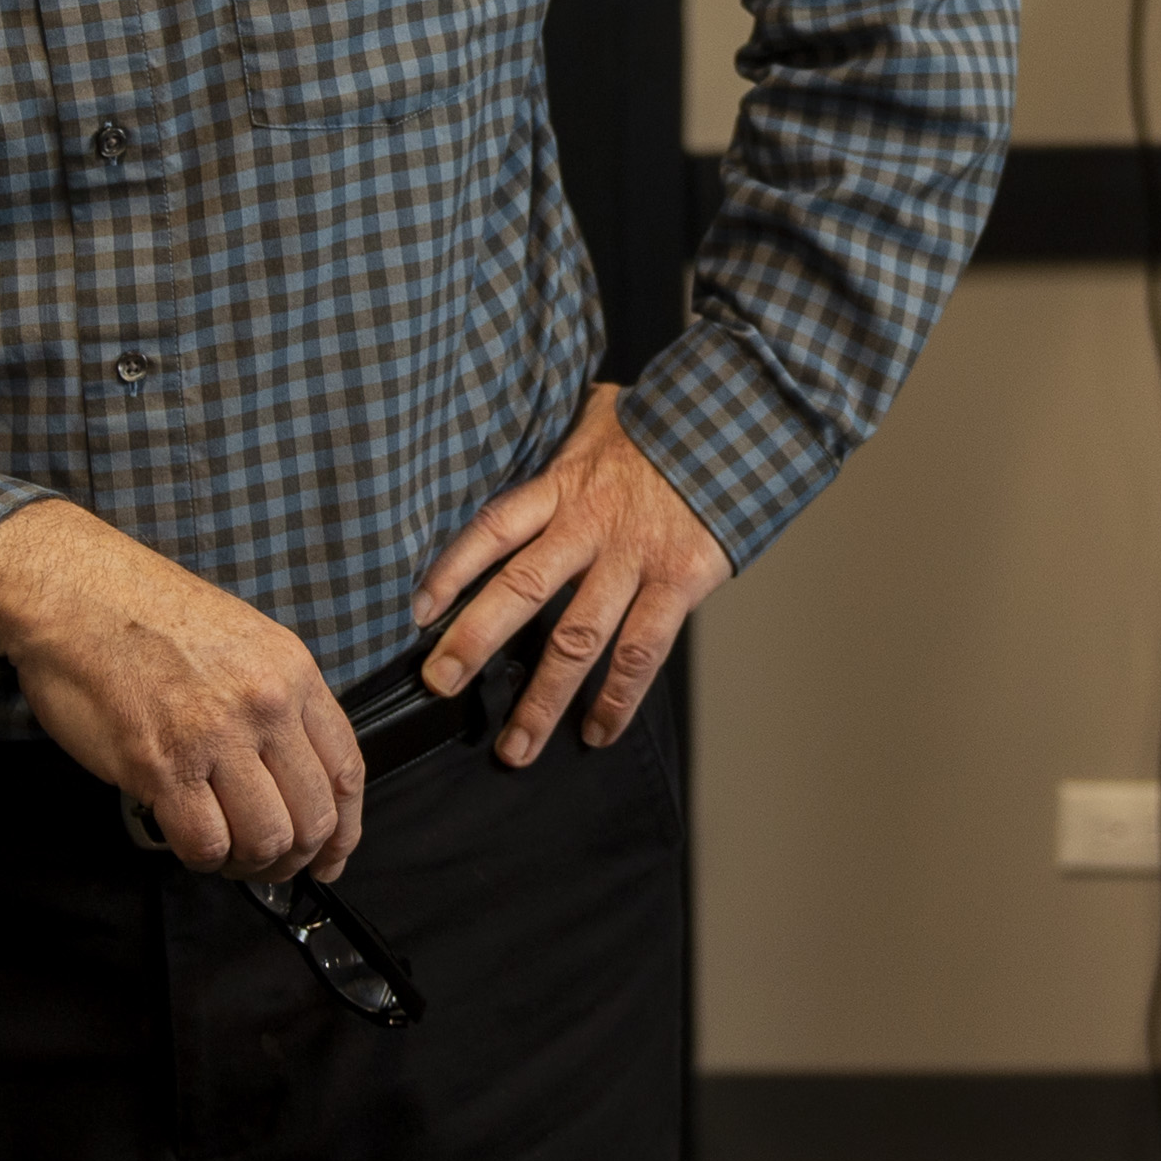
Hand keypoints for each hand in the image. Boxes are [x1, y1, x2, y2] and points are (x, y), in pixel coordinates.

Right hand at [0, 499, 364, 880]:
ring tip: (223, 852)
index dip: (342, 831)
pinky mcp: (162, 765)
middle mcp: (266, 705)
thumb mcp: (243, 641)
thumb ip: (276, 701)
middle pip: (313, 816)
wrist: (75, 593)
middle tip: (267, 864)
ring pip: (266, 839)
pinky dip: (201, 858)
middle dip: (295, 857)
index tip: (329, 857)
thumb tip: (290, 773)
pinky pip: (205, 843)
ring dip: (247, 863)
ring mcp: (216, 736)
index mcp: (293, 672)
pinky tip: (187, 841)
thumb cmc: (146, 615)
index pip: (346, 771)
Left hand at [413, 386, 730, 761]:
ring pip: (576, 638)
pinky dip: (618, 699)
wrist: (742, 423)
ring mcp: (634, 558)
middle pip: (519, 589)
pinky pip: (641, 652)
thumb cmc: (668, 421)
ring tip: (517, 747)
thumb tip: (532, 422)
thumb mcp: (601, 413)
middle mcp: (590, 526)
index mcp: (563, 486)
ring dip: (543, 698)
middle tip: (440, 684)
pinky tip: (598, 732)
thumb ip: (564, 434)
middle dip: (473, 641)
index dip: (452, 570)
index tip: (419, 612)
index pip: (493, 529)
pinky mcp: (678, 582)